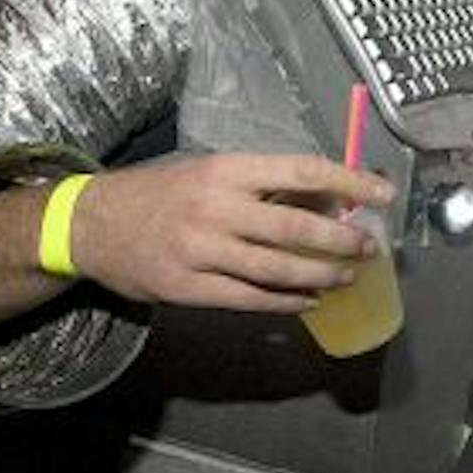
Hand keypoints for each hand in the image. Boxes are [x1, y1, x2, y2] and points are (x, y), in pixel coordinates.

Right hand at [71, 153, 394, 312]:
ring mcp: (199, 250)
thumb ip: (261, 186)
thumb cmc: (161, 194)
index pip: (302, 170)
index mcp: (226, 170)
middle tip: (369, 248)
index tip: (384, 194)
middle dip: (341, 241)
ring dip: (320, 276)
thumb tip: (329, 198)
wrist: (89, 223)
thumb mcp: (209, 173)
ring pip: (277, 269)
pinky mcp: (186, 287)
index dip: (349, 182)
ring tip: (345, 278)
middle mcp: (215, 208)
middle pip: (295, 227)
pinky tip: (307, 302)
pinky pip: (249, 299)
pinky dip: (285, 303)